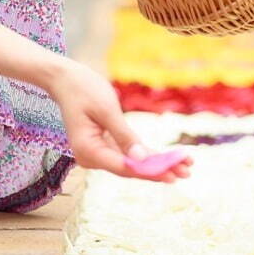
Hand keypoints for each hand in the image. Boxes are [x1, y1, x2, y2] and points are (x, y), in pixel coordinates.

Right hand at [47, 59, 191, 181]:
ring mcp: (97, 154)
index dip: (150, 171)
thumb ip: (124, 136)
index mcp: (88, 150)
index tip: (173, 175)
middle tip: (187, 171)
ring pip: (131, 163)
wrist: (66, 80)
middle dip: (159, 169)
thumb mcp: (107, 110)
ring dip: (157, 164)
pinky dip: (147, 155)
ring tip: (185, 166)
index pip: (124, 166)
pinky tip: (168, 158)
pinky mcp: (104, 147)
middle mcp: (91, 157)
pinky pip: (128, 154)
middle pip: (130, 168)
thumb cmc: (84, 89)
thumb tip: (142, 159)